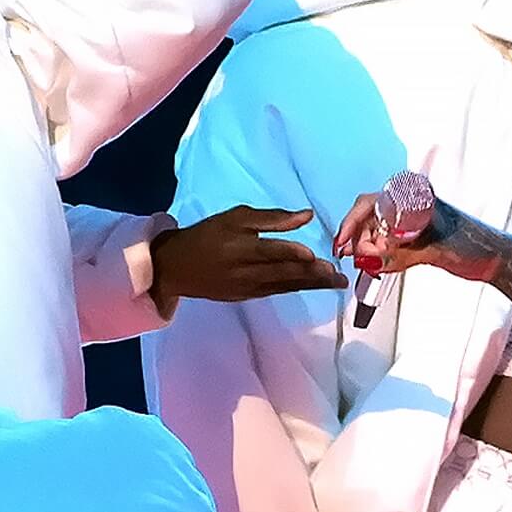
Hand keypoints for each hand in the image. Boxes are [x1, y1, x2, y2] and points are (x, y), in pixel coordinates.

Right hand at [148, 207, 345, 310]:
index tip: (313, 254)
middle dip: (311, 275)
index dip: (291, 253)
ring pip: (283, 285)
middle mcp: (243, 271)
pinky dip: (297, 288)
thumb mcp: (235, 218)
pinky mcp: (245, 296)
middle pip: (282, 273)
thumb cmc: (207, 235)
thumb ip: (272, 218)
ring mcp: (245, 287)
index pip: (269, 251)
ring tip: (336, 282)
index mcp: (238, 248)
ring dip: (312, 284)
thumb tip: (306, 215)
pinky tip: (316, 285)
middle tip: (337, 274)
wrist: (175, 266)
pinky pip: (276, 291)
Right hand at [332, 193, 502, 284]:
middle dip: (357, 237)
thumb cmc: (475, 248)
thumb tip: (368, 258)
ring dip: (365, 247)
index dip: (351, 222)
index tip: (343, 243)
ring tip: (365, 262)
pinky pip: (386, 242)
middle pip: (368, 215)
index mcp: (417, 198)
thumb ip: (400, 254)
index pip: (370, 202)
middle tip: (352, 257)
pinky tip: (374, 264)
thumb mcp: (433, 251)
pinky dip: (377, 254)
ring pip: (375, 229)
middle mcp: (412, 205)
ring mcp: (412, 222)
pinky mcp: (415, 238)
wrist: (496, 260)